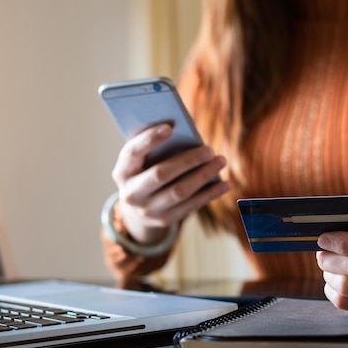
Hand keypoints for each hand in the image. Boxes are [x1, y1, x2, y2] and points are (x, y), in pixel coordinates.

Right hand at [111, 123, 229, 244]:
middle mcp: (131, 193)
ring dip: (203, 176)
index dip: (149, 140)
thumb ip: (155, 146)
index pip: (132, 153)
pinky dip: (210, 193)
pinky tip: (225, 183)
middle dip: (187, 161)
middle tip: (209, 149)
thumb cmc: (144, 171)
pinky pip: (192, 205)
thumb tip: (184, 130)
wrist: (138, 209)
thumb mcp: (142, 160)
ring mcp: (148, 210)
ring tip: (220, 161)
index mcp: (122, 171)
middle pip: (161, 174)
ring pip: (180, 192)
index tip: (170, 127)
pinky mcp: (165, 220)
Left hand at [316, 216, 347, 312]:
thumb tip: (326, 232)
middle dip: (330, 259)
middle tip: (322, 254)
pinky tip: (334, 279)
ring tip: (329, 266)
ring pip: (347, 287)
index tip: (323, 239)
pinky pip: (344, 302)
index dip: (343, 242)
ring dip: (329, 275)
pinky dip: (331, 290)